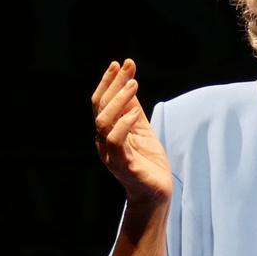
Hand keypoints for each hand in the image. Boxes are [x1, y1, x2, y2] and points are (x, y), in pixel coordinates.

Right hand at [91, 60, 170, 206]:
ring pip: (103, 122)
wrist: (156, 192)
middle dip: (113, 84)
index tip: (120, 63)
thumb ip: (133, 108)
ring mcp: (110, 153)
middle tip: (127, 68)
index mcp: (107, 131)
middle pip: (100, 107)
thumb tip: (129, 81)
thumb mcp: (141, 128)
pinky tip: (135, 113)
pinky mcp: (121, 165)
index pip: (101, 102)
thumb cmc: (148, 161)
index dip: (108, 81)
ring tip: (134, 85)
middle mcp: (103, 141)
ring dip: (118, 101)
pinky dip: (124, 124)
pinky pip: (116, 141)